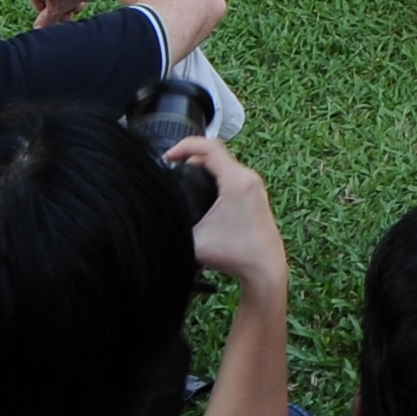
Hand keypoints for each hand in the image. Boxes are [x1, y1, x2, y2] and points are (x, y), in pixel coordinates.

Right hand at [173, 138, 286, 289]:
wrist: (265, 270)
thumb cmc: (236, 256)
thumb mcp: (195, 241)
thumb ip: (173, 226)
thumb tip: (151, 219)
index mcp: (236, 181)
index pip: (208, 146)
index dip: (183, 146)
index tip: (167, 157)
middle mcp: (248, 178)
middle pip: (215, 153)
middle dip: (189, 156)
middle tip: (170, 169)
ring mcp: (254, 186)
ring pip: (223, 163)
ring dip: (202, 166)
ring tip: (182, 177)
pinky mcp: (255, 195)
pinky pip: (231, 174)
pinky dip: (214, 175)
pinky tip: (201, 190)